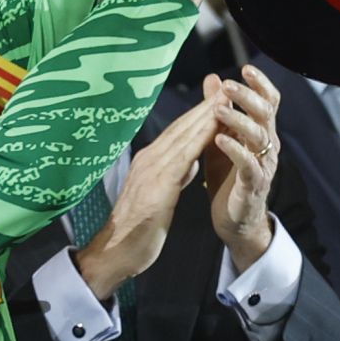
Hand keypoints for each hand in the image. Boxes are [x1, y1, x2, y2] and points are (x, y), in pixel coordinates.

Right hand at [76, 99, 218, 300]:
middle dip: (205, 106)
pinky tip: (214, 129)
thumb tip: (189, 162)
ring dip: (205, 115)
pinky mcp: (157, 188)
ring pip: (183, 137)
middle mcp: (148, 160)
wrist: (114, 254)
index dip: (198, 113)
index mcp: (149, 162)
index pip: (178, 132)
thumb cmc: (135, 230)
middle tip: (225, 86)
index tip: (217, 97)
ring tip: (224, 98)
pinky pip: (183, 158)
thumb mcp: (158, 197)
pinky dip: (199, 140)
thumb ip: (172, 176)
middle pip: (182, 128)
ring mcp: (151, 172)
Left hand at [202, 65, 279, 270]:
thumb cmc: (229, 177)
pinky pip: (248, 164)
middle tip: (229, 85)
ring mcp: (263, 165)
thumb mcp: (221, 137)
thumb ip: (219, 109)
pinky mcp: (253, 185)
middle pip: (266, 114)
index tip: (246, 67)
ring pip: (259, 136)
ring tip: (218, 109)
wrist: (235, 220)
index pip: (269, 102)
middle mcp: (267, 145)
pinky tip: (219, 139)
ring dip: (239, 120)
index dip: (261, 84)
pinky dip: (235, 150)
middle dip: (248, 97)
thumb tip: (214, 78)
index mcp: (261, 132)